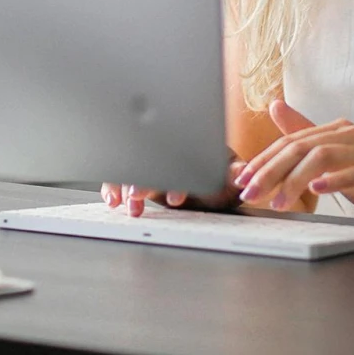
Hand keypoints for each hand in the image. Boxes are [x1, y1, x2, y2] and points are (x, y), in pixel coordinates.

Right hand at [101, 160, 243, 218]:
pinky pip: (118, 176)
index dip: (176, 178)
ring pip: (130, 170)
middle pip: (148, 162)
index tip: (175, 197)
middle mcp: (165, 154)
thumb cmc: (218, 176)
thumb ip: (233, 174)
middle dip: (141, 180)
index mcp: (186, 148)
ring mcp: (149, 163)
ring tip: (128, 206)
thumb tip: (240, 171)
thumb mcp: (228, 177)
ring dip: (124, 186)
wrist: (208, 182)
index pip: (178, 159)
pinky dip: (112, 187)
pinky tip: (113, 200)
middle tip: (137, 195)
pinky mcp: (136, 174)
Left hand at [234, 99, 353, 229]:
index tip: (241, 181)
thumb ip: (309, 141)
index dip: (263, 160)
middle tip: (250, 193)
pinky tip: (316, 189)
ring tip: (278, 203)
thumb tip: (276, 107)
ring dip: (294, 180)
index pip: (292, 141)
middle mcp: (353, 134)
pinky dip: (334, 181)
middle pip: (302, 146)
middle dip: (270, 170)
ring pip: (323, 156)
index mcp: (340, 131)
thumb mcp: (339, 167)